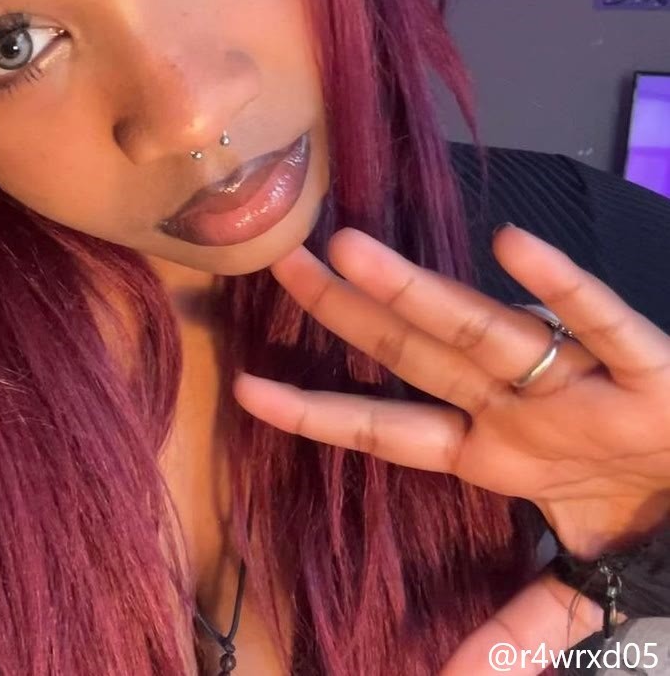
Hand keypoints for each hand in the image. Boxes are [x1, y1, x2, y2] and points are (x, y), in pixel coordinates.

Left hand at [232, 224, 669, 672]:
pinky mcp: (651, 373)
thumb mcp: (579, 583)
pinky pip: (605, 326)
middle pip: (415, 356)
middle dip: (347, 313)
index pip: (387, 429)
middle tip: (280, 263)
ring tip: (351, 249)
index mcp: (492, 451)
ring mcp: (576, 385)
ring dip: (417, 290)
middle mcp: (518, 408)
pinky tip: (513, 247)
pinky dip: (565, 291)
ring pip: (484, 331)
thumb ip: (518, 627)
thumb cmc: (649, 516)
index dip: (317, 413)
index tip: (245, 389)